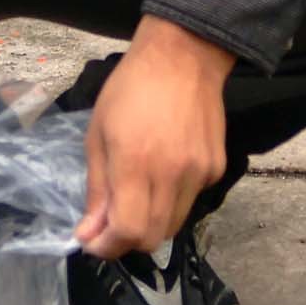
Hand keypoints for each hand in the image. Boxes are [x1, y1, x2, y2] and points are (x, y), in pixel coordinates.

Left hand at [77, 17, 234, 258]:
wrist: (184, 57)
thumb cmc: (130, 90)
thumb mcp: (98, 135)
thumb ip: (96, 189)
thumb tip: (89, 234)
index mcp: (136, 163)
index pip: (128, 232)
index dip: (107, 247)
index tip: (91, 242)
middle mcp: (172, 175)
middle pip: (153, 238)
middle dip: (126, 242)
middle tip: (108, 227)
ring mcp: (199, 173)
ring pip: (173, 225)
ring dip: (149, 224)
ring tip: (134, 200)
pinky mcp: (216, 168)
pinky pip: (190, 202)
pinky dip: (171, 201)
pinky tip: (162, 174)